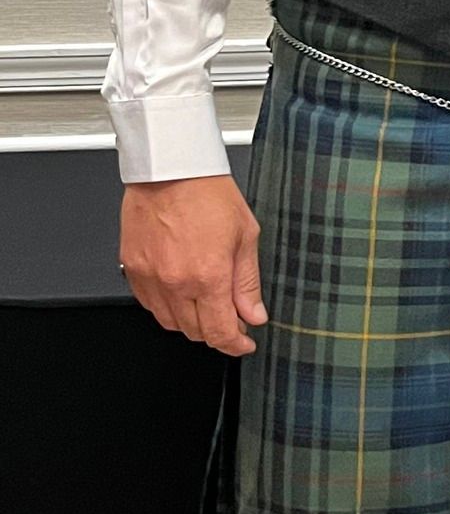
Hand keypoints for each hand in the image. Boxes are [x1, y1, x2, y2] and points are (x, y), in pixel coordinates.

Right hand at [119, 174, 267, 356]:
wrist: (171, 168)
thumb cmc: (208, 192)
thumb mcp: (246, 235)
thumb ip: (248, 282)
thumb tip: (254, 314)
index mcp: (208, 275)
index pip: (221, 332)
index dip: (235, 344)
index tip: (244, 343)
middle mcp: (176, 282)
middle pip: (196, 332)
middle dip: (218, 331)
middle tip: (232, 318)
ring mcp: (150, 278)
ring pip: (171, 323)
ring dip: (192, 322)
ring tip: (207, 303)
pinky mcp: (132, 269)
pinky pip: (149, 305)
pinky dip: (167, 307)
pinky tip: (182, 293)